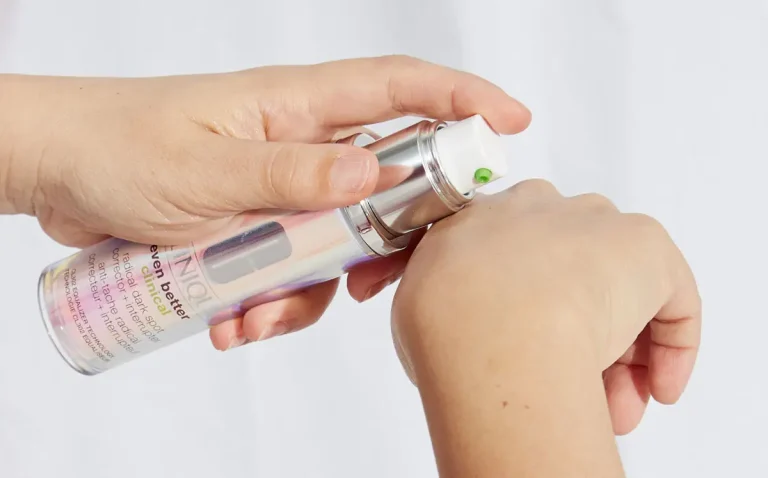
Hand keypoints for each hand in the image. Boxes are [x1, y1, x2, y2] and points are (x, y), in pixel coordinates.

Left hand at [0, 56, 530, 349]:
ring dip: (311, 289)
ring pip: (338, 240)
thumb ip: (290, 174)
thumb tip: (375, 174)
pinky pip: (295, 267)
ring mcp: (283, 186)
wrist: (59, 171)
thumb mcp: (205, 170)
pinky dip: (275, 302)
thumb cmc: (119, 146)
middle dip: (386, 237)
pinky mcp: (260, 224)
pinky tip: (236, 323)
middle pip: (385, 181)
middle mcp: (301, 142)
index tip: (511, 124)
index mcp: (295, 104)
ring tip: (257, 319)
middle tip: (371, 281)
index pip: (398, 88)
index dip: (461, 100)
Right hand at [392, 179, 701, 437]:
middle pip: (570, 275)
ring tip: (614, 410)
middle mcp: (538, 209)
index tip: (526, 356)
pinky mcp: (644, 244)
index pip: (512, 262)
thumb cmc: (444, 318)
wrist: (485, 320)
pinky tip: (656, 388)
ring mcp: (591, 222)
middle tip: (575, 391)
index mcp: (481, 217)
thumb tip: (459, 322)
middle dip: (579, 338)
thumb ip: (445, 298)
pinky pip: (669, 298)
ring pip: (617, 294)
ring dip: (620, 355)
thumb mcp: (419, 300)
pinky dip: (669, 347)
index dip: (524, 315)